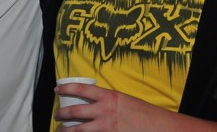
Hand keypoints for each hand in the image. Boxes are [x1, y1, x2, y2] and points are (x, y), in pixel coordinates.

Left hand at [54, 83, 216, 131]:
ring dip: (66, 131)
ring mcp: (105, 127)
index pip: (80, 89)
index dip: (66, 88)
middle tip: (57, 116)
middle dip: (62, 114)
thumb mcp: (125, 101)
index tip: (57, 89)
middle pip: (74, 112)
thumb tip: (95, 104)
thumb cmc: (143, 114)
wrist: (159, 127)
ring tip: (61, 131)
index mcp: (108, 96)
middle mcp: (104, 111)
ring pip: (77, 130)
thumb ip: (109, 102)